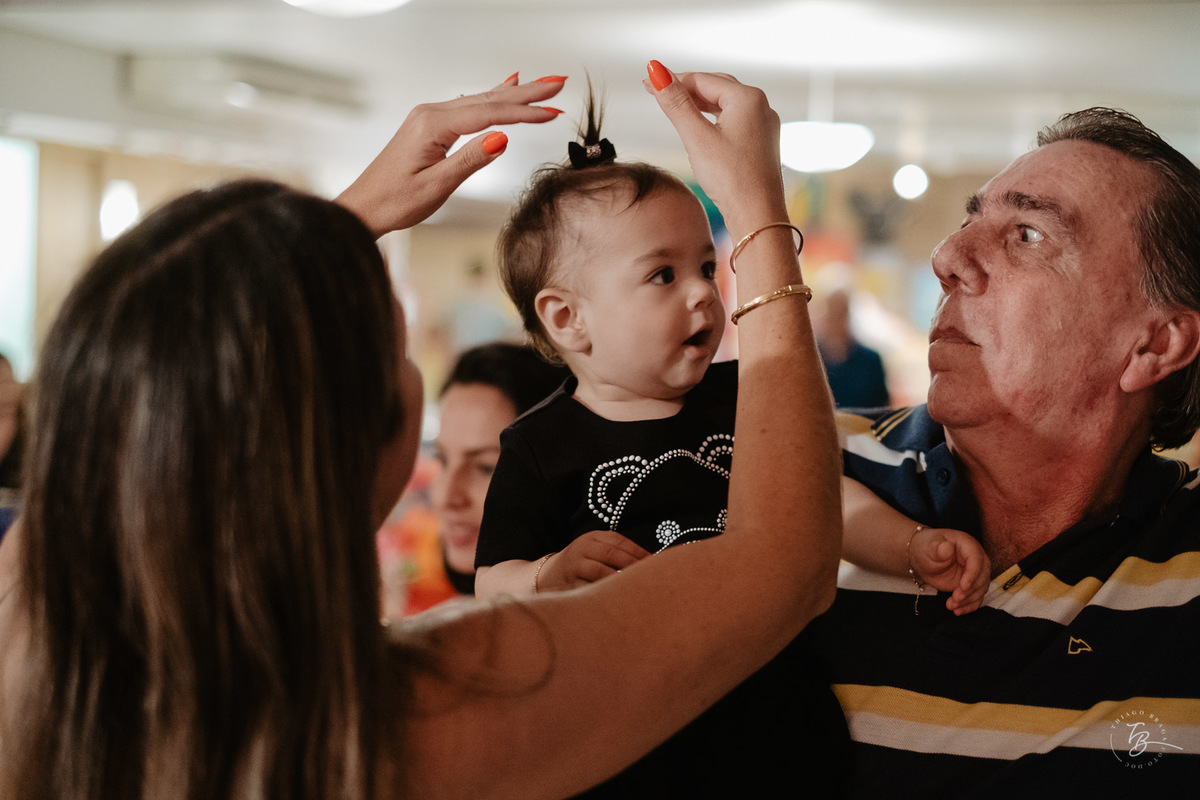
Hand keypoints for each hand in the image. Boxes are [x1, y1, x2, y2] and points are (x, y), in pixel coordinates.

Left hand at [338, 74, 565, 235]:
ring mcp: (429, 117)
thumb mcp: (437, 186)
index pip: (490, 115)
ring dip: (513, 94)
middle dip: (526, 93)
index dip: (525, 113)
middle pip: (488, 100)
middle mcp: (431, 114)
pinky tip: (503, 88)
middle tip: (558, 84)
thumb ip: (470, 159)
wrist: (364, 207)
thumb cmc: (395, 201)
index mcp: (434, 126)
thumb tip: (502, 137)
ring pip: (480, 101)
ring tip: (540, 86)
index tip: (554, 111)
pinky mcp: (429, 126)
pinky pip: (468, 107)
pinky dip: (491, 99)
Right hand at [536, 531, 650, 592]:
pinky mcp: (568, 586)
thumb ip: (618, 552)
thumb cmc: (582, 564)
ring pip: (601, 572)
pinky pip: (589, 591)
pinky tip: (619, 602)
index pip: (619, 541)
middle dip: (634, 566)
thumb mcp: (595, 551)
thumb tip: (654, 563)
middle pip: (612, 555)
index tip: (659, 562)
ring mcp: (573, 567)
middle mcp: (582, 549)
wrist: (545, 576)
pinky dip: (605, 595)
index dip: (640, 551)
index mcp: (592, 538)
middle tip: (652, 578)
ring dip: (621, 581)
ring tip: (638, 590)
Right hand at [643, 62, 785, 232]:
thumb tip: (656, 71)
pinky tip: (701, 127)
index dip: (672, 81)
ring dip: (699, 104)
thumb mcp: (696, 137)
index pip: (702, 80)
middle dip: (686, 89)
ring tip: (675, 107)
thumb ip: (676, 104)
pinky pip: (734, 121)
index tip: (645, 84)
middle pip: (715, 88)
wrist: (758, 216)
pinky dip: (714, 119)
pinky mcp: (762, 143)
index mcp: (748, 98)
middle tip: (657, 92)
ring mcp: (764, 125)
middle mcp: (761, 106)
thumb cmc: (731, 179)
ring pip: (725, 105)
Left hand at [909, 527, 991, 614]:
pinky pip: (976, 597)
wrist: (924, 557)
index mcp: (968, 545)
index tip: (962, 587)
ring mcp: (975, 573)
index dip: (972, 575)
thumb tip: (946, 548)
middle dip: (970, 590)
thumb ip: (938, 548)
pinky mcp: (971, 585)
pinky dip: (969, 606)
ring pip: (980, 589)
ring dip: (968, 600)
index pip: (977, 561)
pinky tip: (957, 611)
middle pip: (982, 576)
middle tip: (955, 598)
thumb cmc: (927, 548)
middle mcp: (976, 559)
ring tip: (951, 605)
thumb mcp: (929, 547)